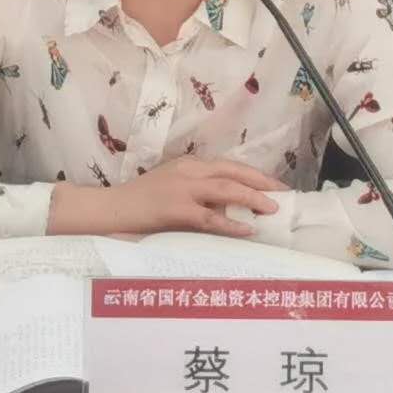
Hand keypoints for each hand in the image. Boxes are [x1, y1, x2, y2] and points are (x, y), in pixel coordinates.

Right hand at [47, 158, 288, 237]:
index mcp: (188, 164)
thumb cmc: (140, 202)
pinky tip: (247, 228)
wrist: (111, 209)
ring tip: (271, 209)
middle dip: (260, 182)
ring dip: (252, 198)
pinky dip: (231, 222)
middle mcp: (188, 171)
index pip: (228, 165)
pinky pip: (210, 216)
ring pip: (226, 189)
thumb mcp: (171, 187)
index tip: (274, 185)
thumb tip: (229, 205)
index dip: (253, 174)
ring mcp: (182, 188)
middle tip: (282, 194)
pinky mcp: (176, 209)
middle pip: (233, 172)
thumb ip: (197, 191)